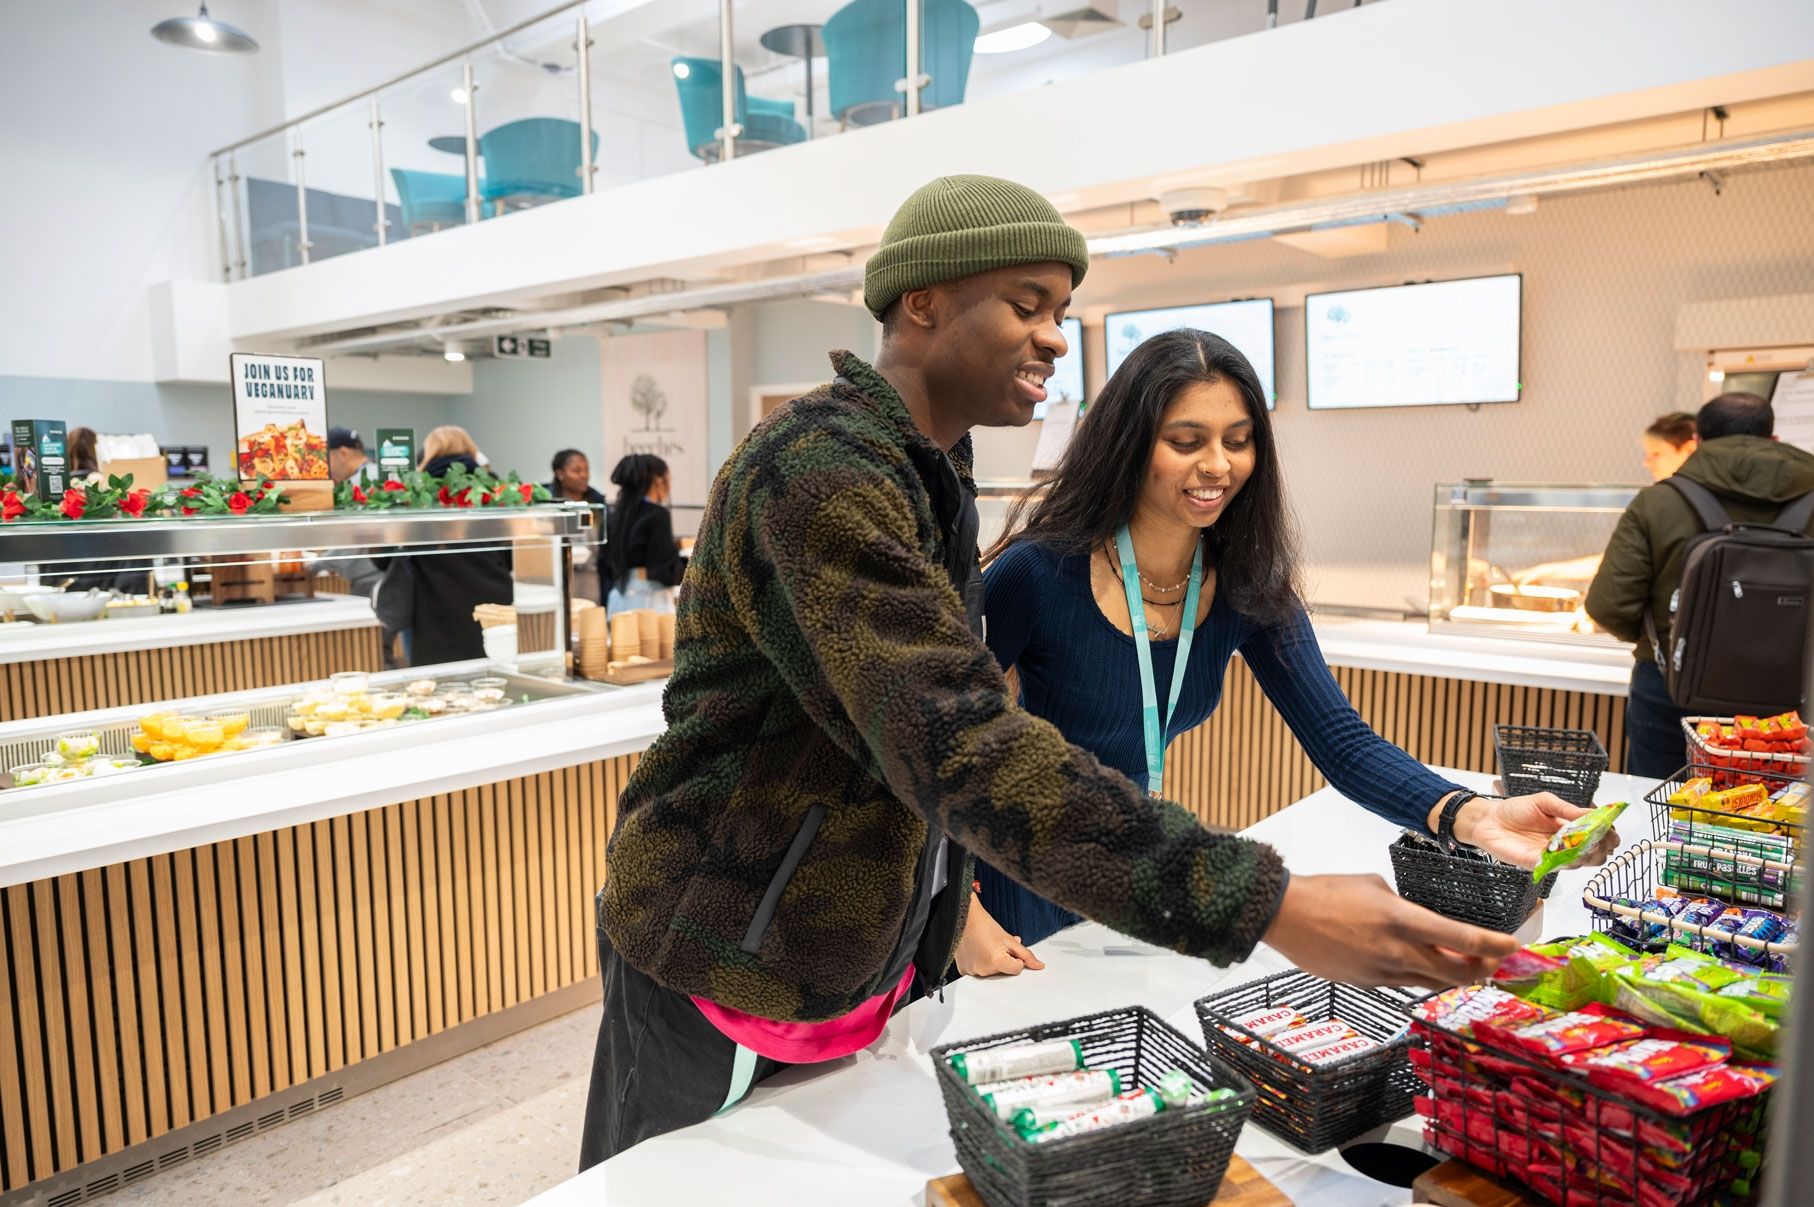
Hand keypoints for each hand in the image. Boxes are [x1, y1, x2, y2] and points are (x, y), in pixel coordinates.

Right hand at [956, 897, 1045, 978]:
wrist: (964, 917)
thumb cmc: (984, 925)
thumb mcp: (1009, 939)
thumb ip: (1026, 955)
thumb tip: (1039, 966)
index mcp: (996, 962)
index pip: (1017, 969)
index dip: (1015, 957)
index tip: (1007, 948)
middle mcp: (983, 970)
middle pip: (1003, 972)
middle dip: (1004, 960)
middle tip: (995, 946)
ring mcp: (972, 971)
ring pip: (991, 973)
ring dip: (992, 962)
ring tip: (985, 947)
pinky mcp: (964, 970)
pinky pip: (978, 972)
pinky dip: (980, 964)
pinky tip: (977, 951)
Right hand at [1262, 873, 1516, 990]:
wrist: (1284, 915)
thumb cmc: (1326, 892)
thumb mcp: (1375, 886)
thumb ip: (1404, 907)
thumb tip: (1419, 922)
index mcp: (1403, 920)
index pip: (1465, 940)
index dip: (1497, 947)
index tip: (1514, 946)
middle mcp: (1398, 952)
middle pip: (1458, 974)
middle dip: (1483, 969)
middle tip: (1493, 961)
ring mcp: (1382, 973)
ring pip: (1432, 982)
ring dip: (1451, 973)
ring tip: (1459, 961)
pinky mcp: (1367, 984)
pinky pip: (1403, 982)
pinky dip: (1417, 973)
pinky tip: (1412, 960)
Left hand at [1446, 792, 1620, 869]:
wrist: (1488, 819)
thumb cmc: (1515, 810)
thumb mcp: (1544, 802)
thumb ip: (1567, 809)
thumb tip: (1593, 812)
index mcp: (1570, 831)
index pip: (1599, 839)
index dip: (1610, 836)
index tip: (1612, 829)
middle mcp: (1565, 847)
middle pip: (1595, 855)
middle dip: (1603, 847)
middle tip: (1601, 836)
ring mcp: (1553, 858)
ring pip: (1580, 863)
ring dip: (1587, 853)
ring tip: (1586, 841)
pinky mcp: (1538, 865)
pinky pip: (1557, 867)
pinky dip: (1565, 859)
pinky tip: (1566, 849)